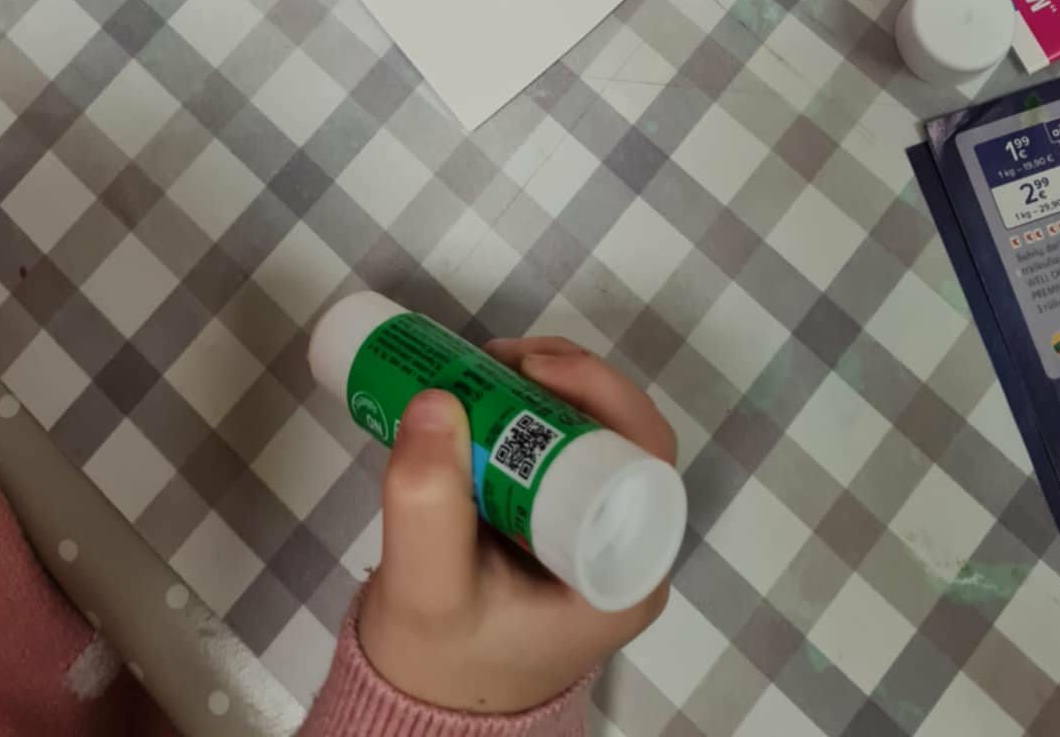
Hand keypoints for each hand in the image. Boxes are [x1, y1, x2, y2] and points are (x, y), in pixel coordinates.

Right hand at [360, 339, 676, 713]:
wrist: (414, 705)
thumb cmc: (437, 664)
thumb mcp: (427, 590)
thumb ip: (427, 505)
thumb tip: (438, 398)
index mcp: (624, 578)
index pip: (645, 464)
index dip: (599, 399)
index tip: (531, 372)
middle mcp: (622, 552)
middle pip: (619, 436)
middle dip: (564, 381)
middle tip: (498, 357)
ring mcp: (589, 535)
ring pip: (588, 434)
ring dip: (543, 387)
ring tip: (484, 365)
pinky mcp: (553, 522)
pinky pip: (556, 449)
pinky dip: (523, 409)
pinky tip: (483, 392)